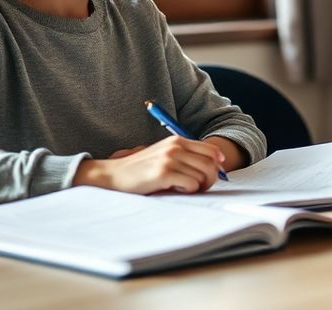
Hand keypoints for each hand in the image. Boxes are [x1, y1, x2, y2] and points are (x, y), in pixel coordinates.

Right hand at [73, 136, 228, 193]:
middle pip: (211, 164)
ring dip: (197, 186)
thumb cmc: (142, 168)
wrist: (115, 174)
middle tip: (199, 188)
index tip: (213, 175)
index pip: (211, 150)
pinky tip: (174, 189)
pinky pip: (191, 185)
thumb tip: (215, 164)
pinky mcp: (164, 173)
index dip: (217, 165)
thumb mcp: (164, 154)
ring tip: (182, 188)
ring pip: (203, 176)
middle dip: (210, 179)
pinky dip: (187, 191)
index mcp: (177, 141)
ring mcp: (170, 159)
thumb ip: (186, 156)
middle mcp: (176, 147)